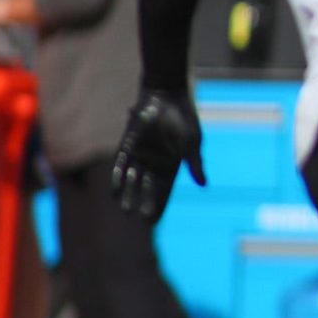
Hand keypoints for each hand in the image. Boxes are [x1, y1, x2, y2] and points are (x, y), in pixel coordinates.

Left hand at [111, 88, 206, 219]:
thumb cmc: (184, 118)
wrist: (166, 96)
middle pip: (147, 188)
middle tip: (138, 218)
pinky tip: (113, 191)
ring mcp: (140, 155)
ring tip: (124, 209)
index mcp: (172, 165)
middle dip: (143, 202)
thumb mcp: (193, 142)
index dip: (159, 205)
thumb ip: (195, 163)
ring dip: (128, 194)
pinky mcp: (128, 146)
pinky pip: (120, 165)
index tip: (153, 221)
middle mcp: (154, 163)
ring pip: (131, 179)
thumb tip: (203, 185)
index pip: (164, 190)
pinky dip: (117, 178)